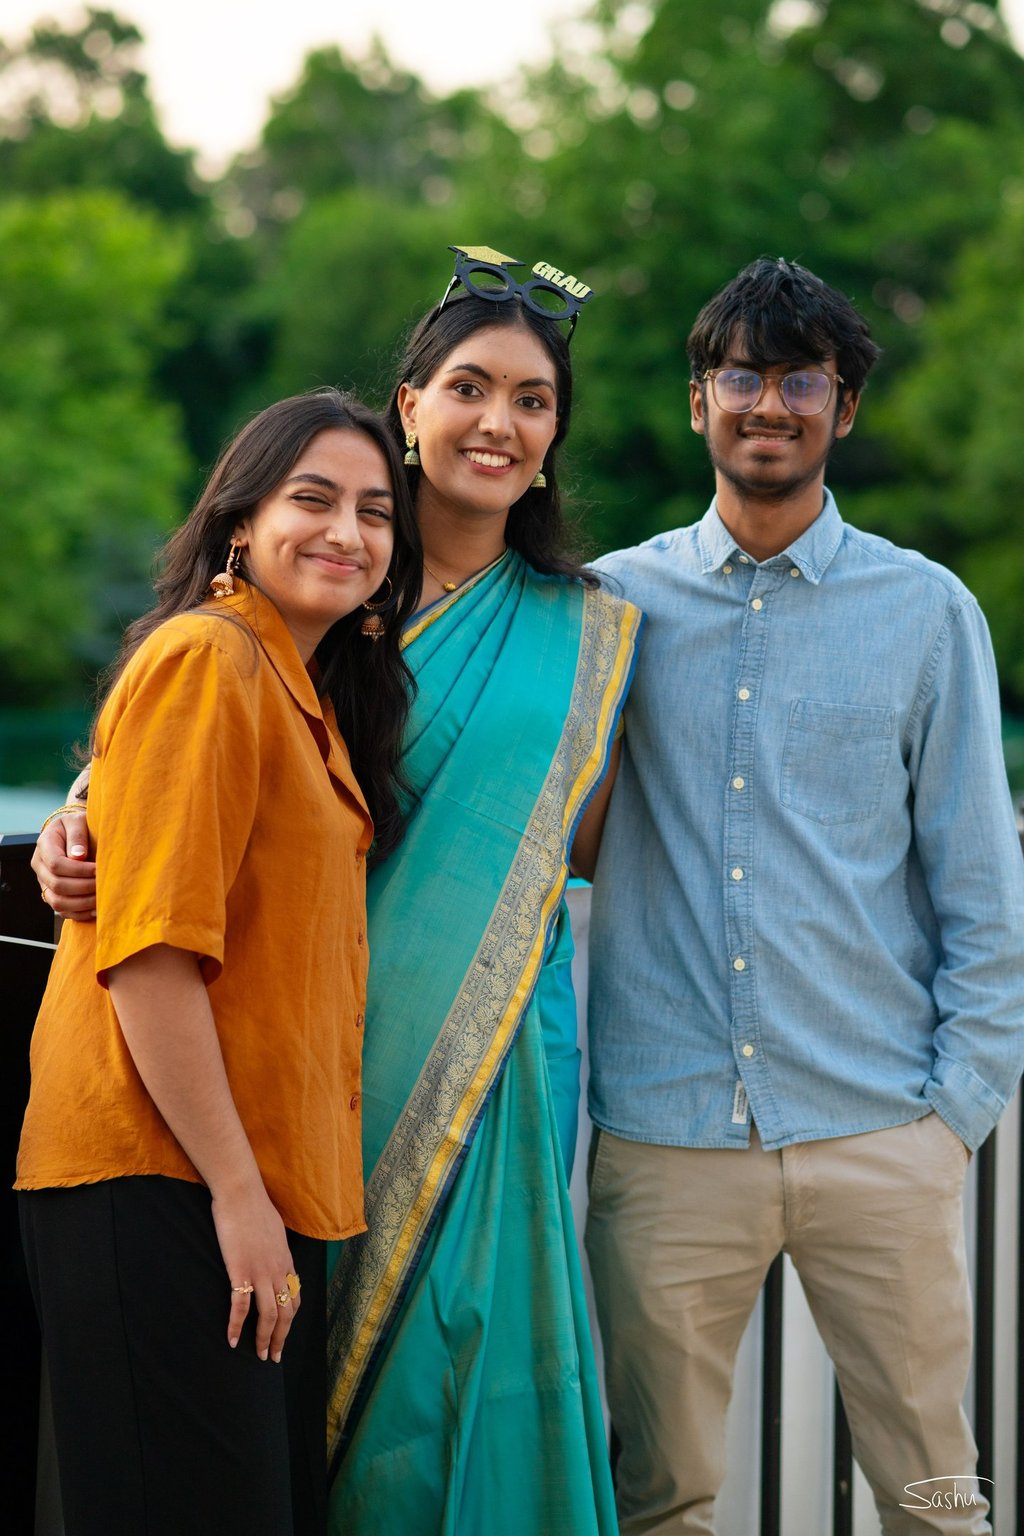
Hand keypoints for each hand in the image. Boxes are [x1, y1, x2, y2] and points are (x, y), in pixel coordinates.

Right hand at [33, 809, 96, 920]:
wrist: (71, 833)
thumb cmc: (77, 825)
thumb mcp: (77, 821)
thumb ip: (78, 835)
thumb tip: (79, 856)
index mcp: (44, 845)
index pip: (56, 864)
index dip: (79, 870)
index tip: (99, 869)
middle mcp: (40, 865)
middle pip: (57, 885)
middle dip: (84, 887)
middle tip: (104, 885)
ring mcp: (44, 882)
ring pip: (57, 901)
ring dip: (82, 903)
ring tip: (102, 898)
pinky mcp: (51, 893)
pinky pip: (62, 910)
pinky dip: (79, 913)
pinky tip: (97, 909)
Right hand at [211, 1184, 300, 1361]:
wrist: (241, 1193)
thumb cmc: (254, 1206)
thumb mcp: (273, 1229)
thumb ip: (274, 1246)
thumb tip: (271, 1252)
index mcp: (285, 1260)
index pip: (295, 1295)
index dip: (290, 1318)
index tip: (283, 1333)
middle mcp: (278, 1270)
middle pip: (286, 1312)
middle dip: (281, 1338)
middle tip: (274, 1357)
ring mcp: (260, 1271)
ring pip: (269, 1315)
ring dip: (264, 1339)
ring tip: (259, 1356)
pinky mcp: (240, 1271)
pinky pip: (240, 1306)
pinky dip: (237, 1326)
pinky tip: (232, 1340)